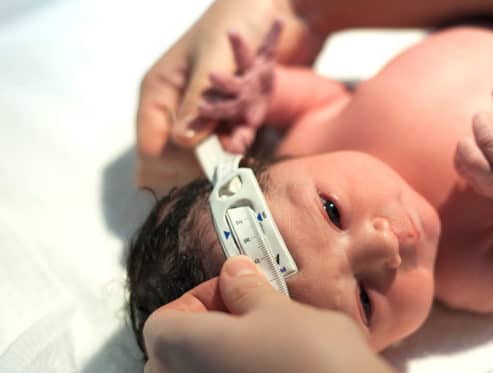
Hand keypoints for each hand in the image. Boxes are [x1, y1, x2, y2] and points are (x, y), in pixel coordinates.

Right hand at [135, 0, 322, 189]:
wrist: (280, 3)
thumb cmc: (237, 17)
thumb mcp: (212, 56)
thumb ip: (198, 98)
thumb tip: (182, 141)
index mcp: (162, 88)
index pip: (152, 142)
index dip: (167, 163)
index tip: (189, 176)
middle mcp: (182, 102)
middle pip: (182, 150)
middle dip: (200, 161)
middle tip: (218, 174)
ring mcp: (211, 106)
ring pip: (212, 144)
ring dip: (226, 150)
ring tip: (238, 151)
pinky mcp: (237, 108)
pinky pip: (237, 132)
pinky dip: (243, 138)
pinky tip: (247, 141)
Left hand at [143, 256, 374, 372]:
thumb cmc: (316, 367)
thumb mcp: (281, 311)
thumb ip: (247, 291)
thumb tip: (234, 275)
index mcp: (181, 351)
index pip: (165, 317)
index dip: (202, 298)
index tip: (237, 292)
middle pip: (174, 356)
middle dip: (208, 333)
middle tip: (253, 321)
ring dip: (221, 369)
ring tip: (269, 358)